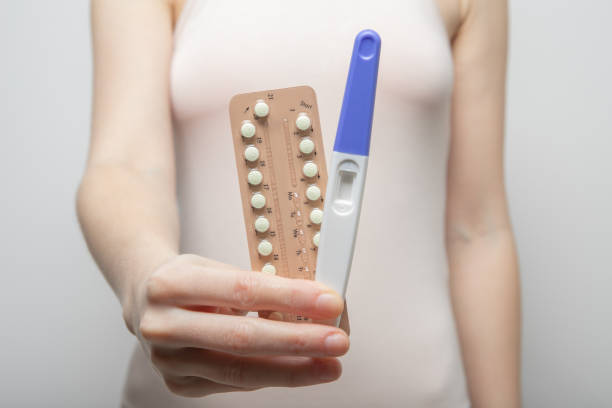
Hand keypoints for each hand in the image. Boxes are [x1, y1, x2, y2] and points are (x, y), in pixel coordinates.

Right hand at [122, 254, 348, 397]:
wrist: (143, 300)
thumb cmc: (186, 280)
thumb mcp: (213, 266)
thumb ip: (254, 284)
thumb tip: (311, 303)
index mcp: (171, 284)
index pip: (242, 291)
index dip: (290, 298)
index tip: (329, 302)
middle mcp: (163, 326)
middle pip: (242, 338)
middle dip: (298, 341)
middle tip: (338, 341)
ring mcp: (167, 361)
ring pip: (240, 371)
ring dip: (293, 370)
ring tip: (329, 365)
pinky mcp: (178, 384)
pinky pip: (234, 383)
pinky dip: (270, 375)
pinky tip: (296, 368)